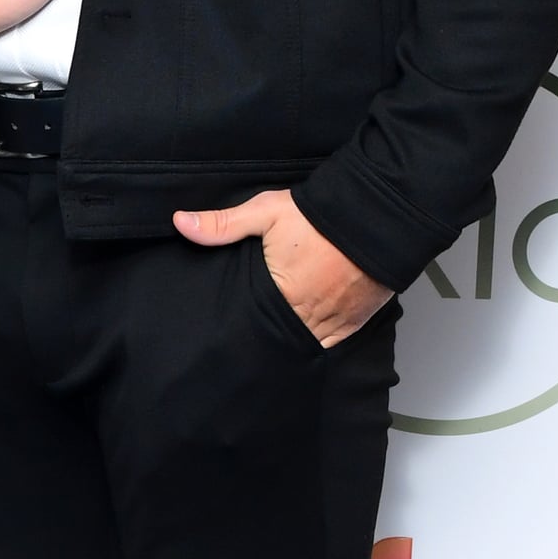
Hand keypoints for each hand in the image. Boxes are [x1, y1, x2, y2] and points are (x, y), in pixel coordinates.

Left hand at [173, 188, 390, 345]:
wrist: (377, 214)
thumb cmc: (319, 215)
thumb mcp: (266, 212)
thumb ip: (223, 224)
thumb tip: (180, 223)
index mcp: (282, 295)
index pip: (254, 325)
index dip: (244, 329)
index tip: (234, 332)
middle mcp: (309, 316)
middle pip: (281, 339)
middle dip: (269, 338)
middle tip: (256, 335)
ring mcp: (336, 322)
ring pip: (308, 346)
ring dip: (295, 341)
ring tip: (279, 339)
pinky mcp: (357, 321)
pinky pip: (334, 343)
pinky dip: (322, 340)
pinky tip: (309, 336)